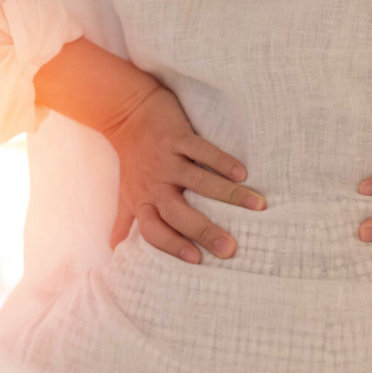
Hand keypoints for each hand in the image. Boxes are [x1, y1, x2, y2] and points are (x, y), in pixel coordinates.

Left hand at [102, 85, 266, 263]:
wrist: (127, 112)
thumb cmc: (132, 159)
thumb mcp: (126, 192)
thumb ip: (124, 221)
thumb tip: (113, 250)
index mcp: (143, 201)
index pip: (154, 231)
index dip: (172, 246)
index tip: (197, 260)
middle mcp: (155, 184)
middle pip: (179, 214)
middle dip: (205, 232)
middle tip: (231, 248)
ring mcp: (166, 160)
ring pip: (200, 182)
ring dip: (230, 195)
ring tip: (257, 206)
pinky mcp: (177, 137)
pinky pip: (202, 150)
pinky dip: (223, 161)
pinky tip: (243, 173)